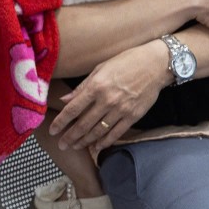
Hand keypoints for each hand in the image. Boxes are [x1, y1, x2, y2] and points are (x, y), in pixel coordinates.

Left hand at [49, 41, 170, 150]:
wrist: (156, 64)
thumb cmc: (125, 62)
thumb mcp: (100, 69)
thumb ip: (82, 87)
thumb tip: (64, 100)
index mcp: (96, 86)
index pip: (73, 109)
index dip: (61, 122)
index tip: (52, 130)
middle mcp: (107, 100)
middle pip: (84, 124)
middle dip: (70, 137)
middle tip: (62, 145)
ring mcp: (121, 110)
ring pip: (99, 131)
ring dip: (85, 141)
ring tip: (75, 147)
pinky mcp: (134, 116)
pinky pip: (116, 133)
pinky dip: (105, 142)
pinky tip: (96, 147)